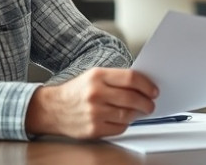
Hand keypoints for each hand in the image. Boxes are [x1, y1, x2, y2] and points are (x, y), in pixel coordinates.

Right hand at [25, 68, 157, 138]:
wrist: (52, 109)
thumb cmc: (76, 92)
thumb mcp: (93, 76)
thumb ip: (116, 79)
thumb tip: (142, 86)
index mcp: (97, 76)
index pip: (131, 78)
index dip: (147, 85)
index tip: (153, 90)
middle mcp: (96, 93)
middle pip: (132, 98)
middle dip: (146, 102)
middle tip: (151, 104)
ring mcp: (95, 112)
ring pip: (128, 115)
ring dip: (138, 114)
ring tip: (139, 111)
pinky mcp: (94, 129)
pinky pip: (119, 128)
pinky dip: (125, 124)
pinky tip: (123, 120)